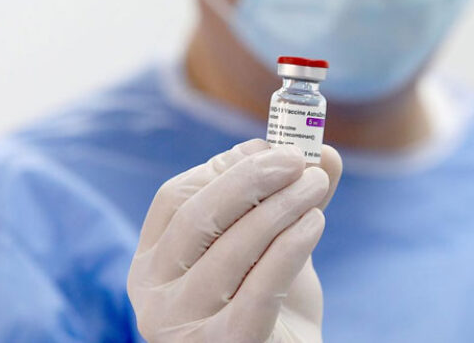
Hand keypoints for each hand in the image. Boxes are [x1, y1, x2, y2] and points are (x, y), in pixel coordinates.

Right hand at [127, 139, 341, 342]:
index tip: (270, 148)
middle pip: (196, 217)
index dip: (224, 167)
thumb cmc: (269, 301)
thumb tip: (320, 150)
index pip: (175, 199)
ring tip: (317, 185)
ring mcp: (182, 325)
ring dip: (280, 207)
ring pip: (231, 250)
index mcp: (153, 261)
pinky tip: (316, 222)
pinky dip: (291, 247)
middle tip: (296, 160)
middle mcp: (154, 293)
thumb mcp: (271, 243)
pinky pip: (260, 288)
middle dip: (250, 179)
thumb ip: (288, 198)